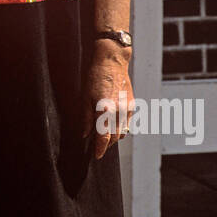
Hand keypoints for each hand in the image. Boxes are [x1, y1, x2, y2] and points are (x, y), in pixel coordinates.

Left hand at [82, 43, 133, 160]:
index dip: (100, 149)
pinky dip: (120, 128)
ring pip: (122, 132)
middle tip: (97, 146)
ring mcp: (127, 109)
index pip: (104, 137)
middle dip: (106, 145)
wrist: (112, 61)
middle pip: (114, 137)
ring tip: (104, 136)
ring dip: (113, 138)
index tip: (97, 156)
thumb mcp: (85, 97)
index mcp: (105, 110)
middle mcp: (119, 111)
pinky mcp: (132, 105)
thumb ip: (86, 118)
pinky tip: (112, 126)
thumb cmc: (96, 76)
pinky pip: (127, 124)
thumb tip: (85, 134)